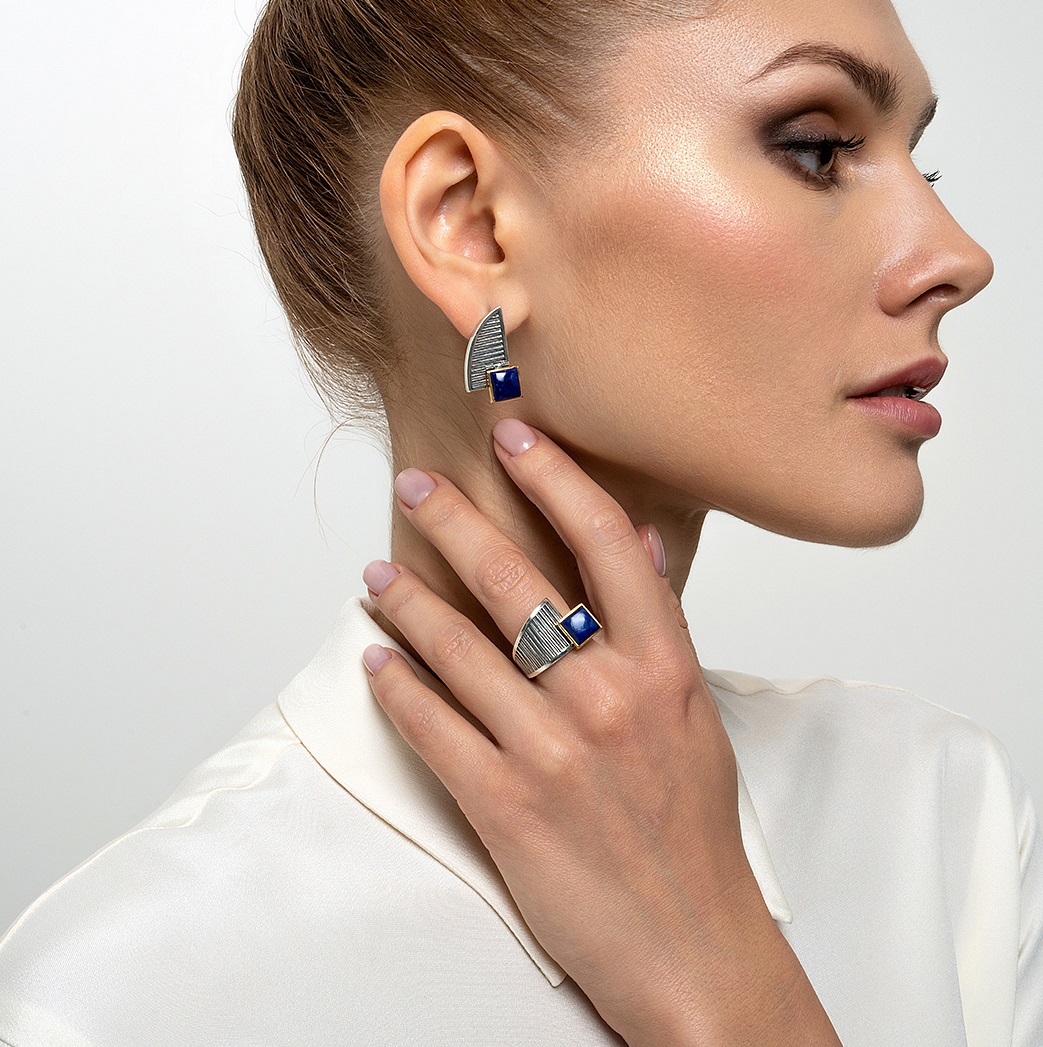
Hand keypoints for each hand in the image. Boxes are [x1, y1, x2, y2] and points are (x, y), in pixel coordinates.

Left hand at [362, 419, 837, 1045]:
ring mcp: (552, 750)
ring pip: (457, 648)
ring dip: (407, 601)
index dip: (556, 478)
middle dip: (455, 522)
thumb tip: (637, 546)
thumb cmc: (693, 831)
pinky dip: (397, 685)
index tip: (518, 437)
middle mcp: (607, 697)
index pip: (604, 544)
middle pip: (515, 582)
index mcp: (664, 669)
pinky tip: (379, 658)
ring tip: (377, 572)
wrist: (689, 944)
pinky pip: (432, 726)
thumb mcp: (696, 718)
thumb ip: (662, 629)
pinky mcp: (503, 803)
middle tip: (419, 487)